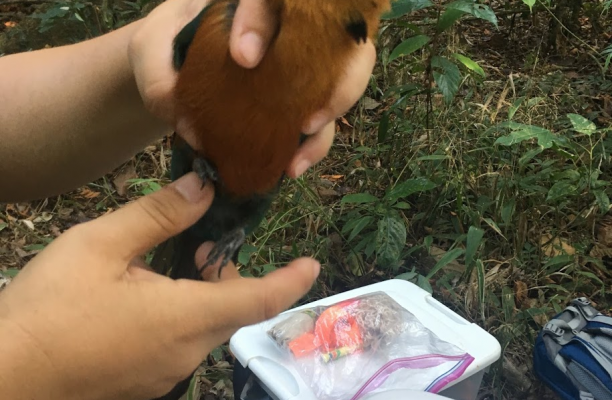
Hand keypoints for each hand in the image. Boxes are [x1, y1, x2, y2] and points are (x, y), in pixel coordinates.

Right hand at [0, 173, 319, 399]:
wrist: (4, 376)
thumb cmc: (49, 307)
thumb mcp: (100, 246)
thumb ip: (158, 215)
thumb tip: (204, 188)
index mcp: (184, 317)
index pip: (258, 298)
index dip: (290, 280)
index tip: (312, 264)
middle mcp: (186, 352)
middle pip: (232, 308)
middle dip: (230, 272)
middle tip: (205, 239)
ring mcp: (166, 373)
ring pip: (206, 325)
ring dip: (203, 292)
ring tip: (170, 262)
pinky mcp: (146, 382)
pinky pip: (182, 343)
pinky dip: (182, 314)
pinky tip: (146, 296)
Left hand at [128, 0, 376, 178]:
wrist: (172, 65)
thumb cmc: (166, 46)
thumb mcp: (150, 50)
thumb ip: (158, 76)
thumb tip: (189, 125)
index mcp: (251, 1)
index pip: (269, 0)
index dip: (262, 22)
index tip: (243, 57)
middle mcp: (288, 27)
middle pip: (337, 43)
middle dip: (336, 83)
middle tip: (307, 120)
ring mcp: (300, 63)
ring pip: (341, 83)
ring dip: (329, 123)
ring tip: (297, 159)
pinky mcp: (300, 97)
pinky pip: (322, 120)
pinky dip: (313, 145)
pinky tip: (292, 166)